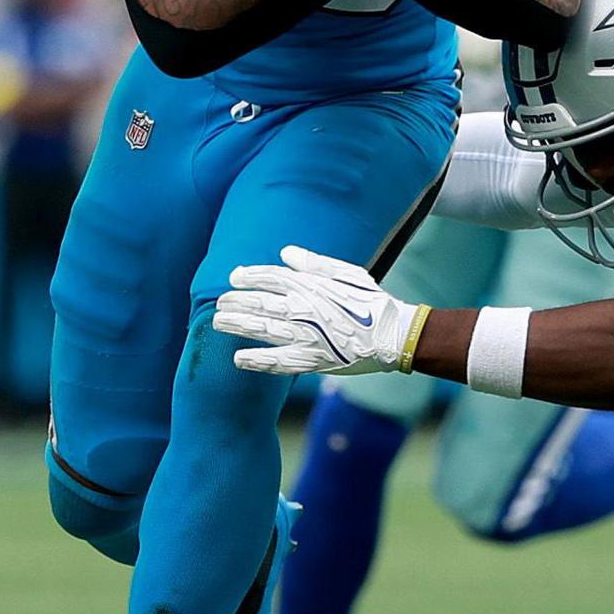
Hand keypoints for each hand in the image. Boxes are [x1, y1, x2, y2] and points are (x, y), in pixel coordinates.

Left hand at [215, 245, 424, 376]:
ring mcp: (307, 336)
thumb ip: (315, 263)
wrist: (395, 334)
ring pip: (264, 328)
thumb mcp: (348, 273)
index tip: (234, 277)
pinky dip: (258, 360)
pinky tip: (238, 360)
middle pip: (261, 303)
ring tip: (218, 323)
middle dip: (237, 302)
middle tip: (220, 303)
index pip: (272, 277)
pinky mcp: (313, 359)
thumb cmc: (373, 302)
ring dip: (238, 325)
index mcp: (313, 286)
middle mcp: (305, 309)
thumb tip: (285, 252)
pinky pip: (279, 361)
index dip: (250, 276)